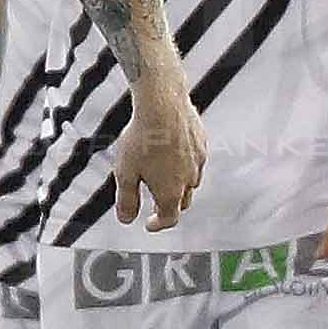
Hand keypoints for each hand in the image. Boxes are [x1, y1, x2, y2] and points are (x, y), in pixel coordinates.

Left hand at [112, 83, 205, 232]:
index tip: (149, 223)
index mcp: (171, 192)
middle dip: (168, 205)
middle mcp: (189, 179)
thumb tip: (126, 219)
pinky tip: (171, 151)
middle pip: (182, 202)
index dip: (158, 224)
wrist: (162, 104)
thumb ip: (127, 199)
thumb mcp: (125, 172)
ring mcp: (198, 161)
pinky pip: (195, 160)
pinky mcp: (202, 143)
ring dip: (178, 184)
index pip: (169, 219)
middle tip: (154, 200)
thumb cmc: (142, 137)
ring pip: (191, 181)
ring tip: (162, 173)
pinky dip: (185, 163)